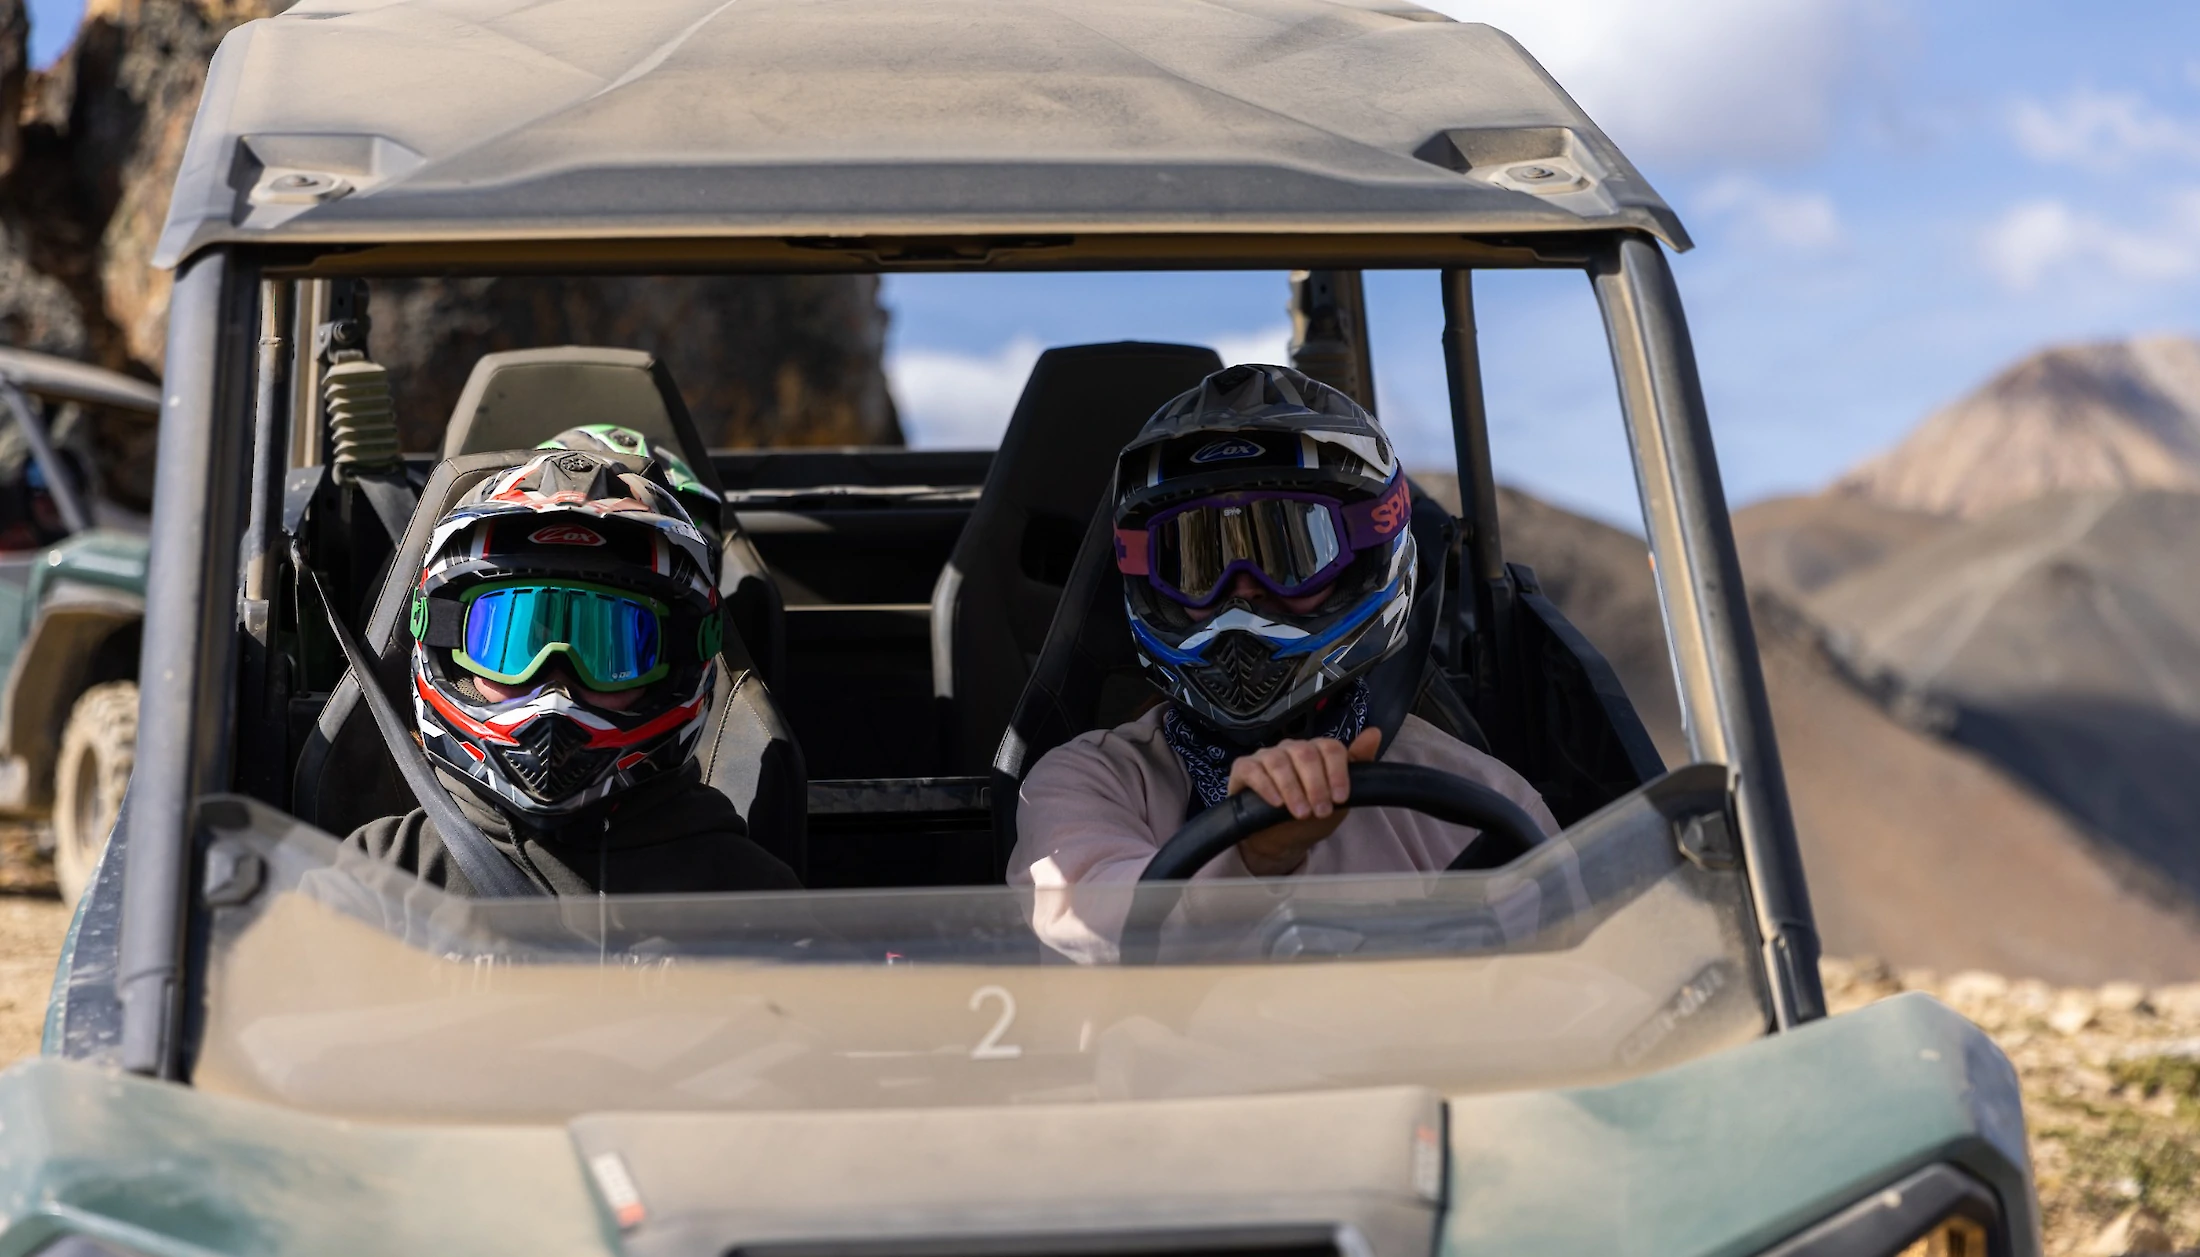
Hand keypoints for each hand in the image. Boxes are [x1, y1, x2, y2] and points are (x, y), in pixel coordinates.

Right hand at [1228, 727, 1382, 876]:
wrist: (1281, 839)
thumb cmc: (1311, 814)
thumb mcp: (1339, 797)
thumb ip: (1357, 764)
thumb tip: (1374, 732)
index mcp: (1316, 751)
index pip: (1330, 747)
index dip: (1338, 772)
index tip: (1341, 798)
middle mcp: (1290, 749)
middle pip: (1305, 753)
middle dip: (1316, 785)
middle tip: (1321, 811)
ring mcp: (1266, 757)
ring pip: (1278, 761)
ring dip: (1293, 789)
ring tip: (1301, 813)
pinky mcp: (1243, 769)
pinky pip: (1253, 771)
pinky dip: (1266, 787)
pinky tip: (1277, 803)